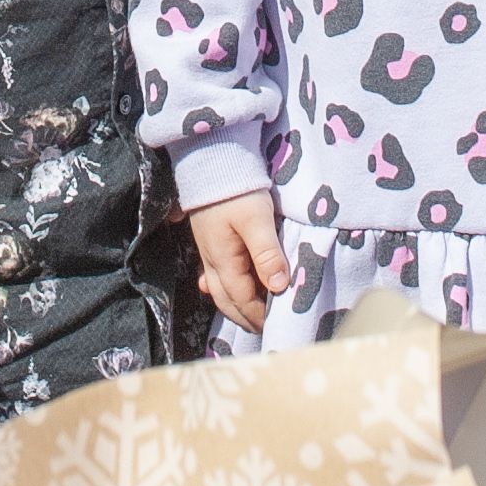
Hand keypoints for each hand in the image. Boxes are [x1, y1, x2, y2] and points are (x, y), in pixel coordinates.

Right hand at [190, 190, 291, 332]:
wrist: (211, 158)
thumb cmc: (237, 188)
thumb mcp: (257, 219)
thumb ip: (267, 253)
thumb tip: (278, 287)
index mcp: (224, 260)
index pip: (242, 299)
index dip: (258, 316)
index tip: (276, 325)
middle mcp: (212, 260)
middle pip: (227, 300)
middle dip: (245, 317)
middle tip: (266, 327)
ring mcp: (207, 250)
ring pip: (219, 289)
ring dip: (235, 305)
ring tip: (252, 314)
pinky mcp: (208, 240)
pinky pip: (213, 274)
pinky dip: (221, 287)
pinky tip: (220, 289)